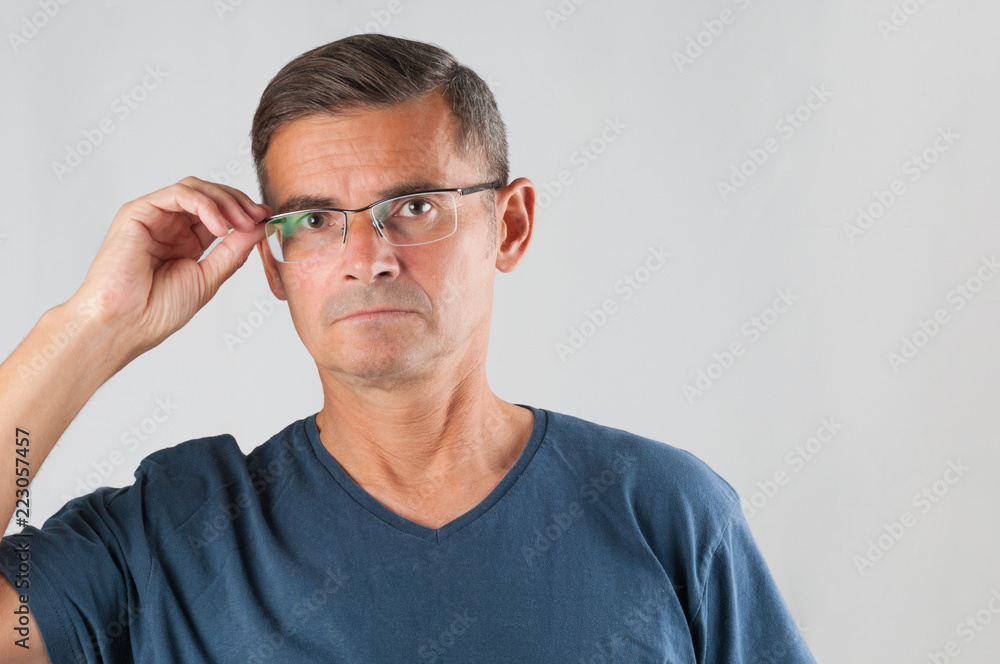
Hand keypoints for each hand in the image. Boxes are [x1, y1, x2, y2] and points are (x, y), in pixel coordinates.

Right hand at [70, 176, 270, 362]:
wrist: (127, 324)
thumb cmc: (158, 309)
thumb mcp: (210, 276)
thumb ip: (233, 250)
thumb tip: (258, 226)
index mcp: (186, 242)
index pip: (219, 213)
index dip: (244, 211)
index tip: (265, 218)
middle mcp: (170, 226)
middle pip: (209, 195)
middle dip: (238, 202)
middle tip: (257, 216)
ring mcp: (154, 217)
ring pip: (195, 188)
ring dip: (225, 201)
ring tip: (241, 222)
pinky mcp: (138, 212)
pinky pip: (178, 194)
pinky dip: (205, 204)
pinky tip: (219, 226)